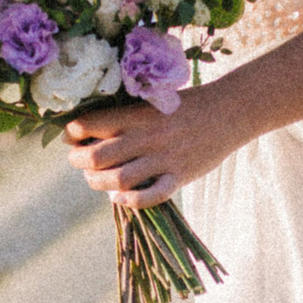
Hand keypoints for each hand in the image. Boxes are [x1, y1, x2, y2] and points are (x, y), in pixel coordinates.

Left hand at [62, 87, 245, 208]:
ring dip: (98, 183)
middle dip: (79, 161)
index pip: (91, 124)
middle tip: (80, 161)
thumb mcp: (154, 100)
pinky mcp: (180, 176)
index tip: (72, 137)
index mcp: (138, 114)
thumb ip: (126, 115)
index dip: (73, 134)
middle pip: (97, 156)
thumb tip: (89, 130)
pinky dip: (130, 201)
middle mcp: (147, 136)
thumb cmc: (187, 104)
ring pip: (118, 180)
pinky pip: (151, 196)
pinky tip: (120, 198)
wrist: (230, 111)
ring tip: (96, 180)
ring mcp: (164, 158)